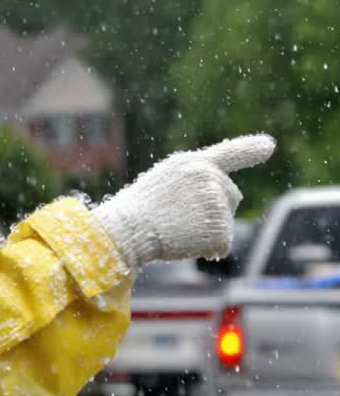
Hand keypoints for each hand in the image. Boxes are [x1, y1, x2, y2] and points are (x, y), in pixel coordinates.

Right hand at [92, 135, 275, 267]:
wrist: (127, 230)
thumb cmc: (137, 210)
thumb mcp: (164, 183)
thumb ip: (193, 182)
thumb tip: (223, 196)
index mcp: (192, 163)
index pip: (229, 153)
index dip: (250, 149)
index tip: (268, 145)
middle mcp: (210, 177)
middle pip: (231, 197)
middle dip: (216, 210)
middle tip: (179, 217)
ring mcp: (217, 202)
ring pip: (226, 222)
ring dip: (207, 231)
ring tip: (177, 229)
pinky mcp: (220, 227)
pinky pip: (223, 245)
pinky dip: (207, 250)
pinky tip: (185, 243)